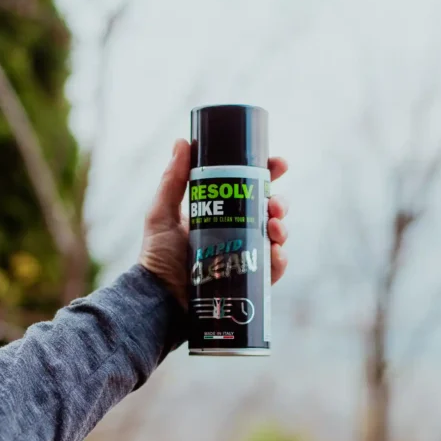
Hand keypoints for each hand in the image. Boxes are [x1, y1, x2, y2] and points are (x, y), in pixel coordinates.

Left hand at [139, 138, 288, 307]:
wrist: (159, 298)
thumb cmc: (158, 257)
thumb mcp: (162, 213)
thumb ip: (172, 179)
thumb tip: (182, 141)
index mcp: (219, 213)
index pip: (249, 189)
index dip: (268, 174)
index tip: (278, 164)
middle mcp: (235, 233)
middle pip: (268, 211)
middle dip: (279, 202)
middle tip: (274, 204)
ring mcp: (245, 257)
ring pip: (275, 237)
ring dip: (282, 227)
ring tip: (274, 226)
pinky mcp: (249, 282)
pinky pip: (273, 268)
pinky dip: (280, 259)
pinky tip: (275, 252)